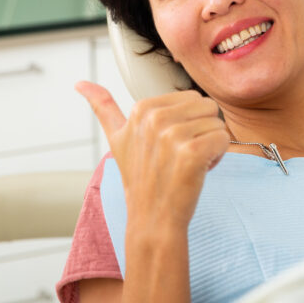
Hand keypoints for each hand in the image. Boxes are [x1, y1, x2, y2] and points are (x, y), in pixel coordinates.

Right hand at [74, 82, 229, 231]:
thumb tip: (79, 83)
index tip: (168, 146)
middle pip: (207, 107)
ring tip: (187, 164)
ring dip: (210, 146)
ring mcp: (172, 135)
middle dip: (201, 131)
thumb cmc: (141, 178)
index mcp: (141, 108)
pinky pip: (224, 139)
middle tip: (179, 156)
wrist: (152, 219)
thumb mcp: (117, 138)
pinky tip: (198, 171)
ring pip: (218, 123)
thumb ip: (102, 106)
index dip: (187, 124)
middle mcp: (154, 118)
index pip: (192, 99)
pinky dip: (218, 157)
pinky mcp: (192, 152)